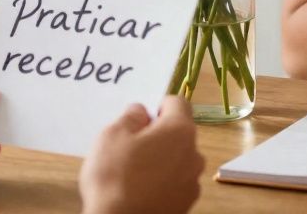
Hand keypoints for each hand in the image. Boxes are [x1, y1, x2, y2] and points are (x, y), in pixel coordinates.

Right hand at [79, 97, 204, 213]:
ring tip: (134, 173)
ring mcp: (192, 182)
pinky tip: (141, 190)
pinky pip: (176, 182)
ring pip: (178, 159)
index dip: (158, 106)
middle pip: (179, 133)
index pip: (178, 103)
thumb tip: (141, 112)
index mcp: (180, 131)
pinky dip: (163, 182)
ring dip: (162, 160)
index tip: (141, 120)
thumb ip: (131, 116)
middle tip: (131, 148)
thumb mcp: (112, 135)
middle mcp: (194, 154)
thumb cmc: (114, 176)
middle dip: (158, 135)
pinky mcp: (186, 204)